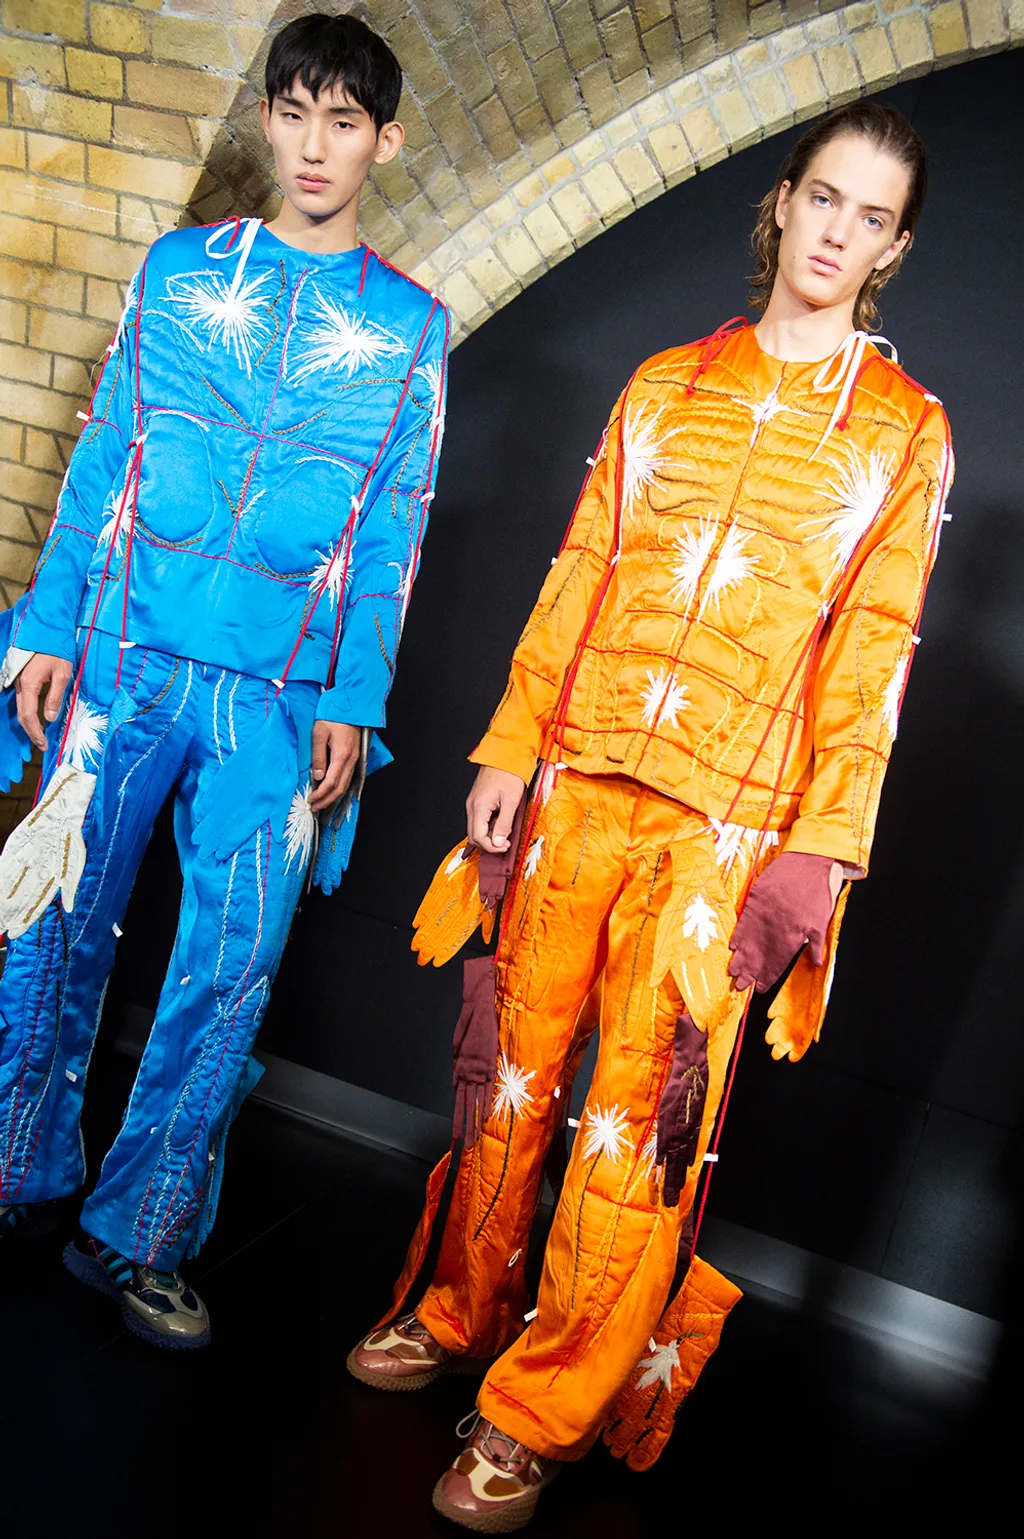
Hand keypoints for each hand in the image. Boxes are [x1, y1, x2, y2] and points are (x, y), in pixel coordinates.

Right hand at [15, 653, 71, 752]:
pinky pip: (22, 701)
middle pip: (21, 715)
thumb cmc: (57, 651)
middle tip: (41, 745)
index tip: (43, 744)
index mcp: (29, 684)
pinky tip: (36, 719)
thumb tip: (49, 718)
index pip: (28, 715)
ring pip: (20, 708)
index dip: (35, 732)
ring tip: (39, 736)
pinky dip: (27, 713)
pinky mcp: (22, 679)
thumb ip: (55, 697)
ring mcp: (19, 681)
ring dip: (29, 724)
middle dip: (31, 732)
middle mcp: (20, 684)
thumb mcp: (62, 675)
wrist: (48, 632)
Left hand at [309, 720, 360, 811]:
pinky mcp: (356, 756)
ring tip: (322, 803)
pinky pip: (349, 778)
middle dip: (327, 801)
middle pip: (340, 788)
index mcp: (342, 755)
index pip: (331, 783)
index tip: (310, 800)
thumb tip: (317, 776)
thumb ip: (318, 756)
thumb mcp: (319, 733)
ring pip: (346, 785)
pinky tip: (332, 791)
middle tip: (315, 808)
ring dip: (333, 796)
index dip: (320, 795)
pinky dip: (340, 788)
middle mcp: (351, 760)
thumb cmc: (333, 715)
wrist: (351, 705)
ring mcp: (355, 759)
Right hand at [466, 765, 525, 854]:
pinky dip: (488, 826)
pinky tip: (500, 823)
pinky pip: (479, 820)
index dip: (491, 847)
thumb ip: (504, 824)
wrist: (505, 755)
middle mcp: (472, 806)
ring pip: (476, 828)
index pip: (478, 837)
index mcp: (479, 807)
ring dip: (489, 835)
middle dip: (489, 843)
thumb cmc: (509, 773)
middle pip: (474, 835)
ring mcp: (473, 803)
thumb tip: (498, 842)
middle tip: (505, 843)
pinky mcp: (478, 801)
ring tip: (505, 831)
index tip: (504, 846)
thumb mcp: (511, 801)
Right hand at [728, 852, 841, 993]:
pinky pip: (743, 923)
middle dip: (749, 972)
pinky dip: (737, 936)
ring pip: (748, 942)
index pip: (776, 962)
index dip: (767, 976)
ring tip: (732, 971)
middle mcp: (773, 929)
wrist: (807, 862)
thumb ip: (817, 945)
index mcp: (791, 936)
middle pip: (758, 956)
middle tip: (739, 986)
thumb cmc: (818, 892)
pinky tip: (732, 946)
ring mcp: (762, 914)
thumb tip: (815, 963)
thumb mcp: (822, 921)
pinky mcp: (755, 900)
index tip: (760, 988)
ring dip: (740, 958)